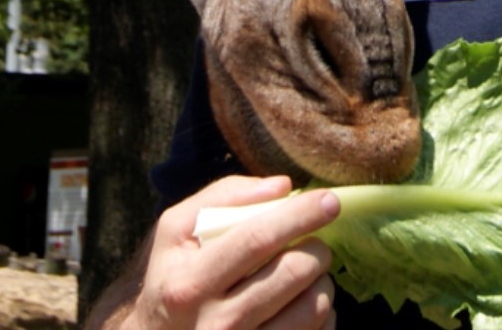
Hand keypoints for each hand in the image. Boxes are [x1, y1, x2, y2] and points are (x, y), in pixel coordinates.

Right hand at [88, 175, 343, 329]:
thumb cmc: (172, 278)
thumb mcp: (175, 232)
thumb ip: (222, 198)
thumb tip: (283, 186)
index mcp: (190, 283)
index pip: (256, 240)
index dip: (298, 215)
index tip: (329, 201)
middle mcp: (216, 323)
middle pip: (292, 273)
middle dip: (317, 249)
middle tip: (314, 244)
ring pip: (313, 308)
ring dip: (322, 282)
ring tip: (307, 274)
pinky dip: (322, 314)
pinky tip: (303, 304)